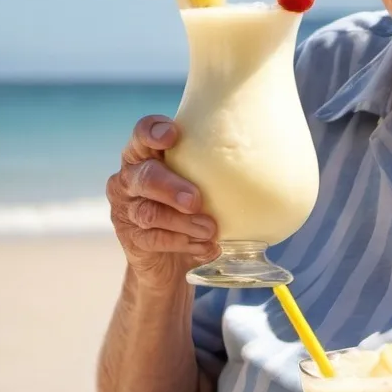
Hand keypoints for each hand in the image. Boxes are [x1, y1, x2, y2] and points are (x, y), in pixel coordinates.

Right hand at [105, 115, 217, 289]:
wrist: (171, 259)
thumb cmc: (193, 207)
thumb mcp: (203, 182)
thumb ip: (215, 167)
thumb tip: (265, 154)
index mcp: (146, 155)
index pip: (142, 134)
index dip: (152, 132)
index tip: (172, 135)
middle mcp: (130, 178)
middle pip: (145, 175)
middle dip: (171, 187)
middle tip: (195, 200)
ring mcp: (127, 209)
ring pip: (151, 212)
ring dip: (183, 222)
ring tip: (210, 229)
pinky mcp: (131, 238)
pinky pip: (154, 239)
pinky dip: (182, 242)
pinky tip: (205, 246)